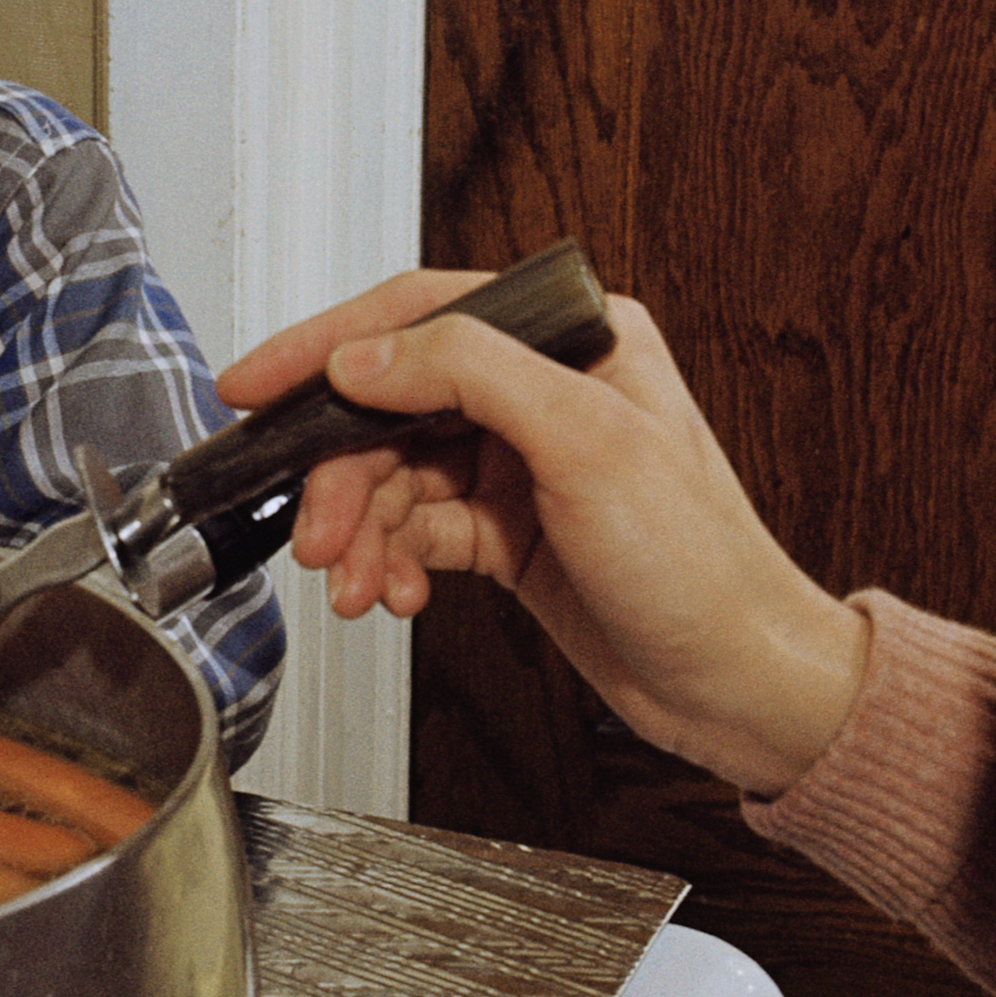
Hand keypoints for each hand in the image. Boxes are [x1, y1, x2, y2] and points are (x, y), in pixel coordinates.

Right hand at [218, 272, 867, 795]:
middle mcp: (542, 390)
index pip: (420, 314)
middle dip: (340, 472)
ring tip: (350, 579)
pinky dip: (388, 560)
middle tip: (313, 529)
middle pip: (390, 405)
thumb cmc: (702, 565)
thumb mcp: (586, 442)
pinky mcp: (507, 529)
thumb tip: (366, 355)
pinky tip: (389, 591)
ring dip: (359, 528)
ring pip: (394, 474)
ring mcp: (521, 462)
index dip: (325, 346)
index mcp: (573, 337)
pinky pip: (415, 529)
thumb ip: (471, 372)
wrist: (739, 682)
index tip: (257, 383)